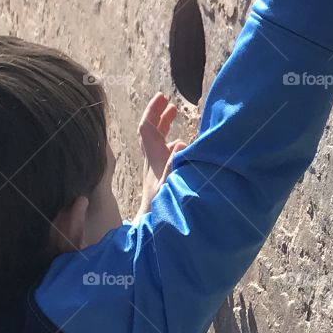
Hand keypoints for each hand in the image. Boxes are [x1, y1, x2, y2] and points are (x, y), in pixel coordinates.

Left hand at [135, 93, 186, 220]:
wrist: (152, 235)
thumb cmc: (161, 212)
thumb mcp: (169, 187)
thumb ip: (174, 166)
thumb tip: (180, 144)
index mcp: (154, 160)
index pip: (148, 129)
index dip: (153, 111)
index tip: (162, 97)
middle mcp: (153, 164)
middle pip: (152, 134)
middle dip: (161, 116)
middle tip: (170, 104)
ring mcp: (156, 173)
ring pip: (159, 145)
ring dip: (167, 130)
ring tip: (176, 118)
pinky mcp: (162, 182)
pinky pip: (166, 158)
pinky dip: (175, 148)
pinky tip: (185, 150)